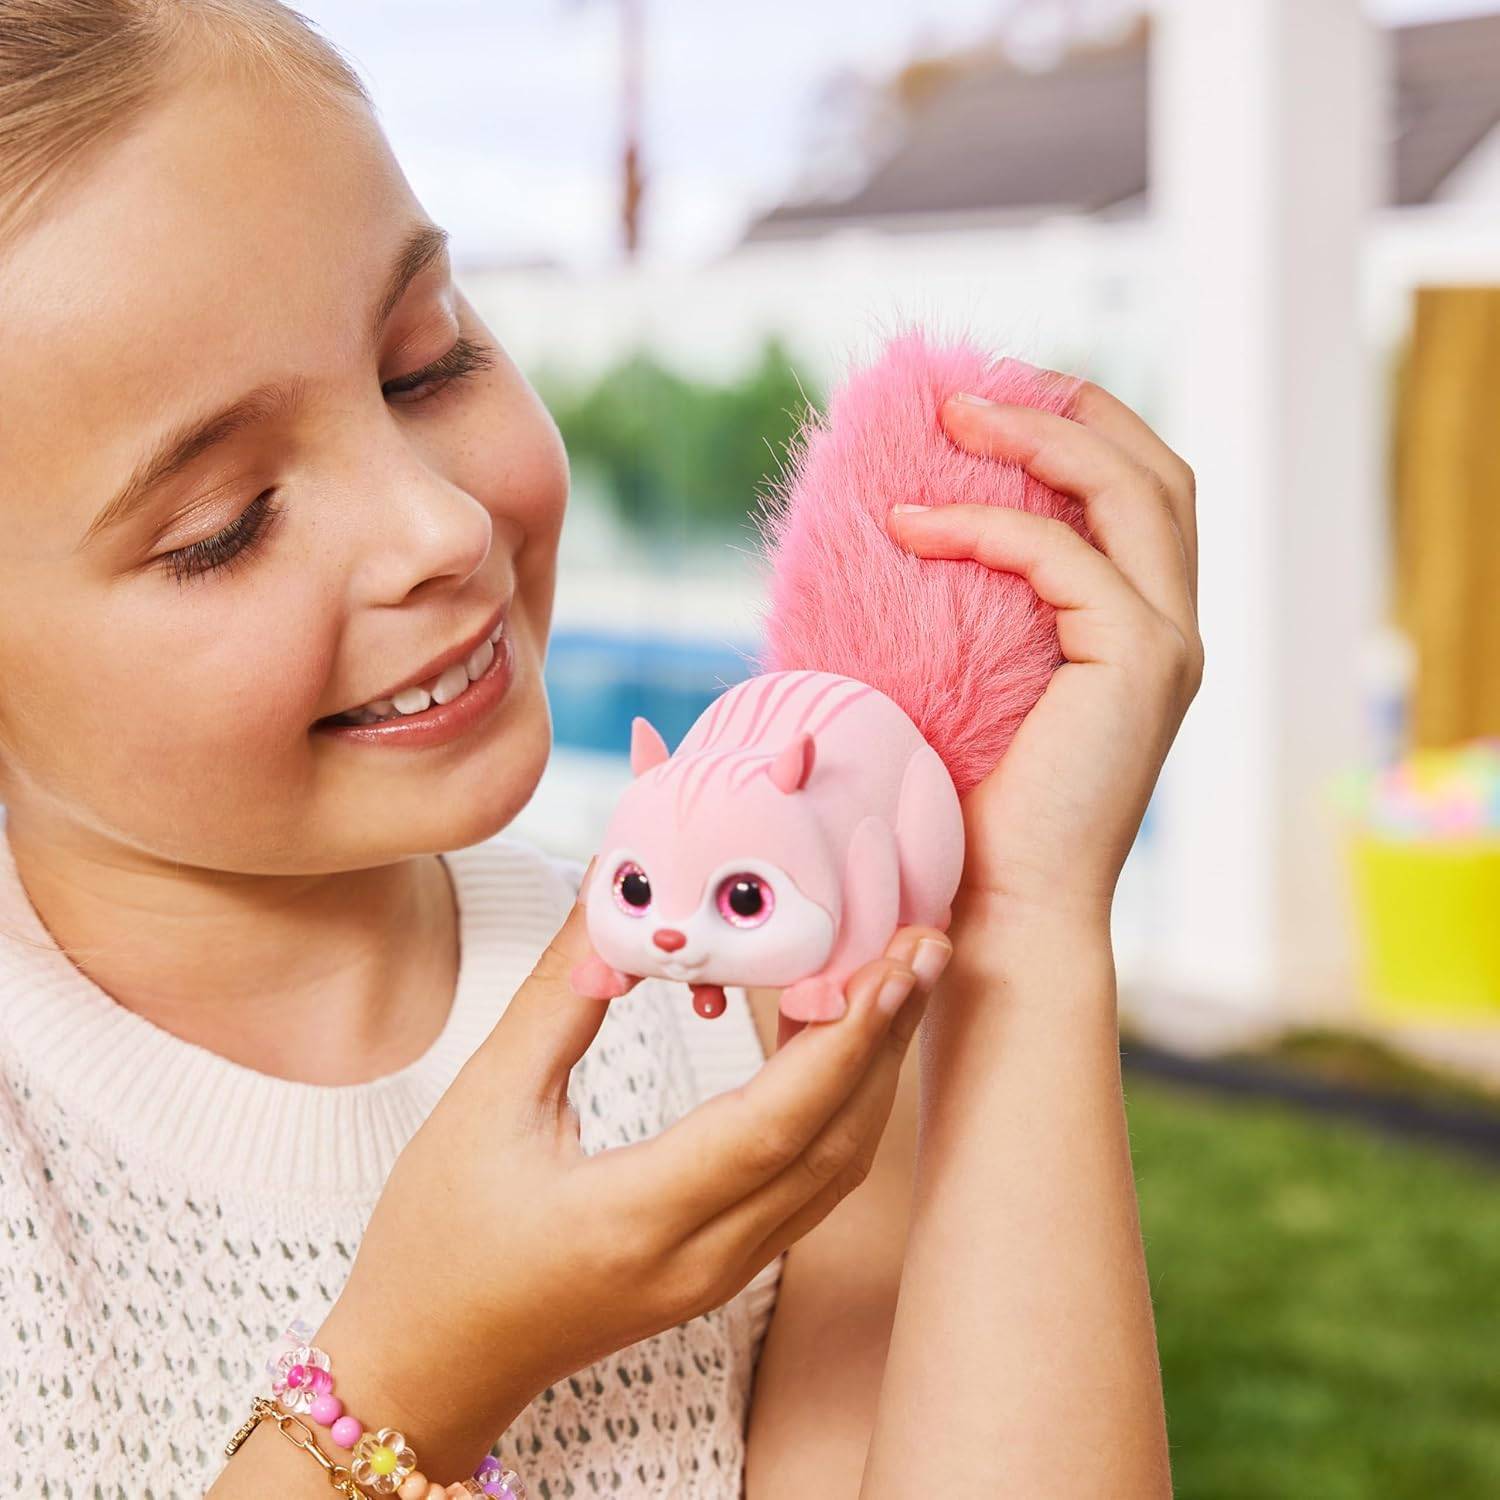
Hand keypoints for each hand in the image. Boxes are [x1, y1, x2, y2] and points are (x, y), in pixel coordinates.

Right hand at [308, 891, 949, 1476]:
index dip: (844, 1040)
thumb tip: (612, 893)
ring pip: (832, 1169)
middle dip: (887, 1038)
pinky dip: (839, 1108)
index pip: (772, 1126)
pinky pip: (808, 1185)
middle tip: (922, 941)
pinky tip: (838, 1045)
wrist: (427, 1364)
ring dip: (872, 1072)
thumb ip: (558, 997)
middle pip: (830, 1144)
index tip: (893, 962)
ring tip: (895, 977)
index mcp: (633, 1218)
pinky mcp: (720, 1269)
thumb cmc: (436, 1241)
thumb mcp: (486, 1105)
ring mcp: (718, 1273)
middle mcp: (699, 1258)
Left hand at [886, 378, 1201, 929]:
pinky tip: (912, 524)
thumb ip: (973, 612)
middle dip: (1070, 411)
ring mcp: (1167, 647)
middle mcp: (1171, 633)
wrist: (995, 906)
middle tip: (969, 391)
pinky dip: (987, 527)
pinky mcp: (1141, 665)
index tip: (990, 406)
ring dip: (1039, 437)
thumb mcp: (968, 685)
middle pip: (1156, 475)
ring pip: (1132, 492)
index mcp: (1139, 637)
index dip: (1078, 435)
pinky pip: (1064, 557)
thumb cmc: (965, 811)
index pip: (1137, 501)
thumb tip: (896, 528)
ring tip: (949, 415)